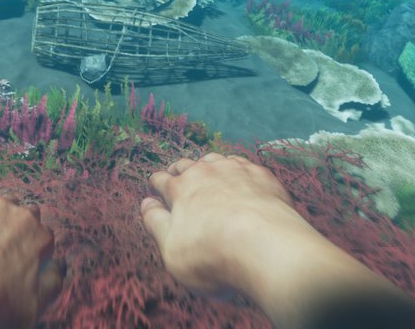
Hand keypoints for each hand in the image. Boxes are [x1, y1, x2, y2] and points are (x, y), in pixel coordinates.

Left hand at [0, 196, 64, 328]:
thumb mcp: (35, 303)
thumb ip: (52, 282)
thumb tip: (57, 269)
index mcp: (41, 236)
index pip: (44, 237)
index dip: (34, 251)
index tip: (22, 263)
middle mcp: (21, 215)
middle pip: (26, 216)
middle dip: (18, 230)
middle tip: (3, 251)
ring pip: (1, 207)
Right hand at [140, 152, 312, 296]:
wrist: (268, 249)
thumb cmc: (214, 255)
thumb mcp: (171, 249)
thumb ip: (155, 224)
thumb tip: (145, 204)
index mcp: (179, 188)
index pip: (160, 180)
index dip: (156, 185)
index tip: (155, 189)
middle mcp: (205, 172)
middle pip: (186, 164)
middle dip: (178, 170)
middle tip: (177, 177)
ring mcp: (235, 170)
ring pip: (215, 159)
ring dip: (208, 166)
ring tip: (208, 174)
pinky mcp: (262, 175)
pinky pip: (244, 165)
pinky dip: (238, 171)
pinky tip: (241, 180)